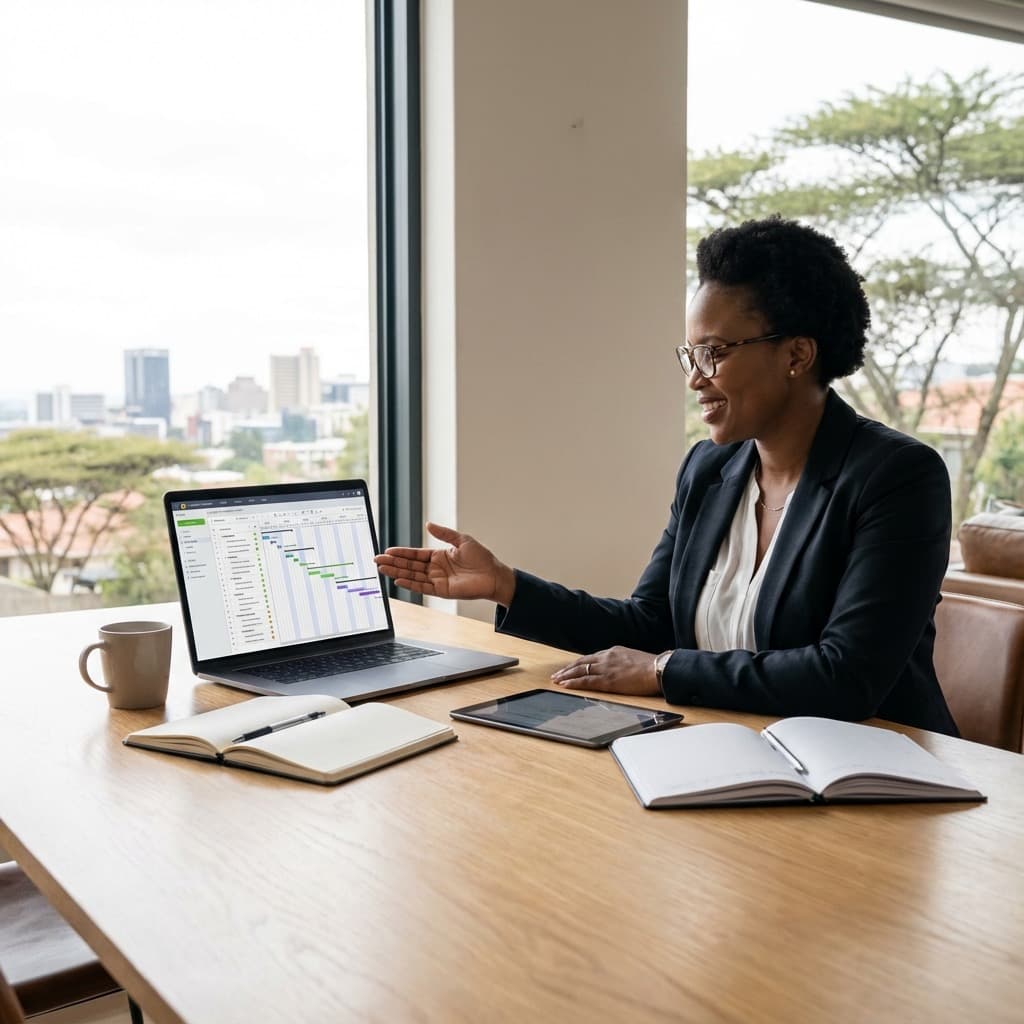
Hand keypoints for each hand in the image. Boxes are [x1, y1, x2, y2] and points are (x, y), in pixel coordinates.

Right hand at [374, 522, 515, 604]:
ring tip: (382, 569)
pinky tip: (399, 580)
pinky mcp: (442, 590)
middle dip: (393, 562)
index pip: (415, 554)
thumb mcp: (461, 540)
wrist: (494, 574)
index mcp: (439, 556)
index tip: (387, 551)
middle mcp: (435, 568)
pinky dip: (410, 584)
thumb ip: (443, 533)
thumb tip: (428, 524)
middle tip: (377, 560)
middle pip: (410, 565)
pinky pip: (422, 587)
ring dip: (397, 572)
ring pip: (412, 575)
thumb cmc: (481, 558)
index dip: (401, 553)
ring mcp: (437, 580)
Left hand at [550, 646, 659, 696]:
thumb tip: (620, 667)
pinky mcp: (607, 680)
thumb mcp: (633, 658)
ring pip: (580, 671)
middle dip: (568, 669)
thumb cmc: (651, 666)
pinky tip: (565, 685)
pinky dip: (573, 683)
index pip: (591, 657)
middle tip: (557, 674)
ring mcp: (606, 668)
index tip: (571, 668)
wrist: (658, 669)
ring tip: (556, 680)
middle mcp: (606, 657)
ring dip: (566, 676)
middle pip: (581, 662)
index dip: (579, 663)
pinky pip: (586, 682)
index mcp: (613, 651)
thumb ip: (622, 661)